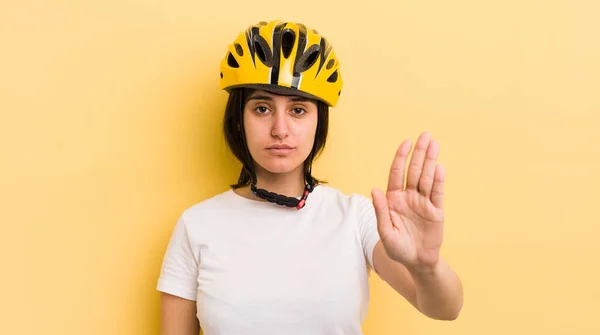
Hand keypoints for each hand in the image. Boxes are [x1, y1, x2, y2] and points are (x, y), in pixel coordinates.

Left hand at [372, 131, 444, 269]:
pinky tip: (439, 168)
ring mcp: (423, 202)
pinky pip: (437, 193)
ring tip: (434, 144)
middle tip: (425, 135)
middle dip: (419, 152)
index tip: (406, 143)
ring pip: (426, 178)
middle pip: (414, 171)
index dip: (401, 157)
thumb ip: (381, 211)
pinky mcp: (436, 211)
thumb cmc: (397, 248)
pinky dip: (438, 181)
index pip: (397, 173)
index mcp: (393, 199)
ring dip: (430, 160)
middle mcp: (408, 197)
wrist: (416, 263)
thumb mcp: (385, 232)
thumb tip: (375, 190)